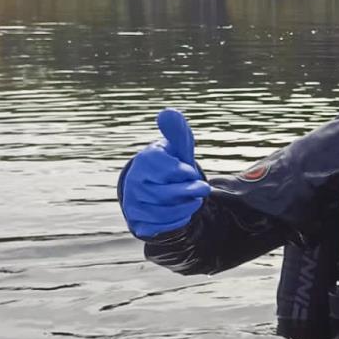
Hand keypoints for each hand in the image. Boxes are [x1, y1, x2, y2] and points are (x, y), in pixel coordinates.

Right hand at [119, 108, 210, 238]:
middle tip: (205, 188)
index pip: (166, 167)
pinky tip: (185, 212)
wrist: (156, 190)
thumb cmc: (171, 166)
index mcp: (144, 161)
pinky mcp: (138, 222)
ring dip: (186, 206)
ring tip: (197, 201)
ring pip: (163, 210)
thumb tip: (168, 113)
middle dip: (190, 190)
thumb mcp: (177, 149)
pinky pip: (159, 225)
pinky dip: (177, 220)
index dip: (183, 170)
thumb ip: (177, 133)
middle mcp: (134, 182)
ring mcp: (134, 203)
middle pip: (165, 192)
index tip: (189, 170)